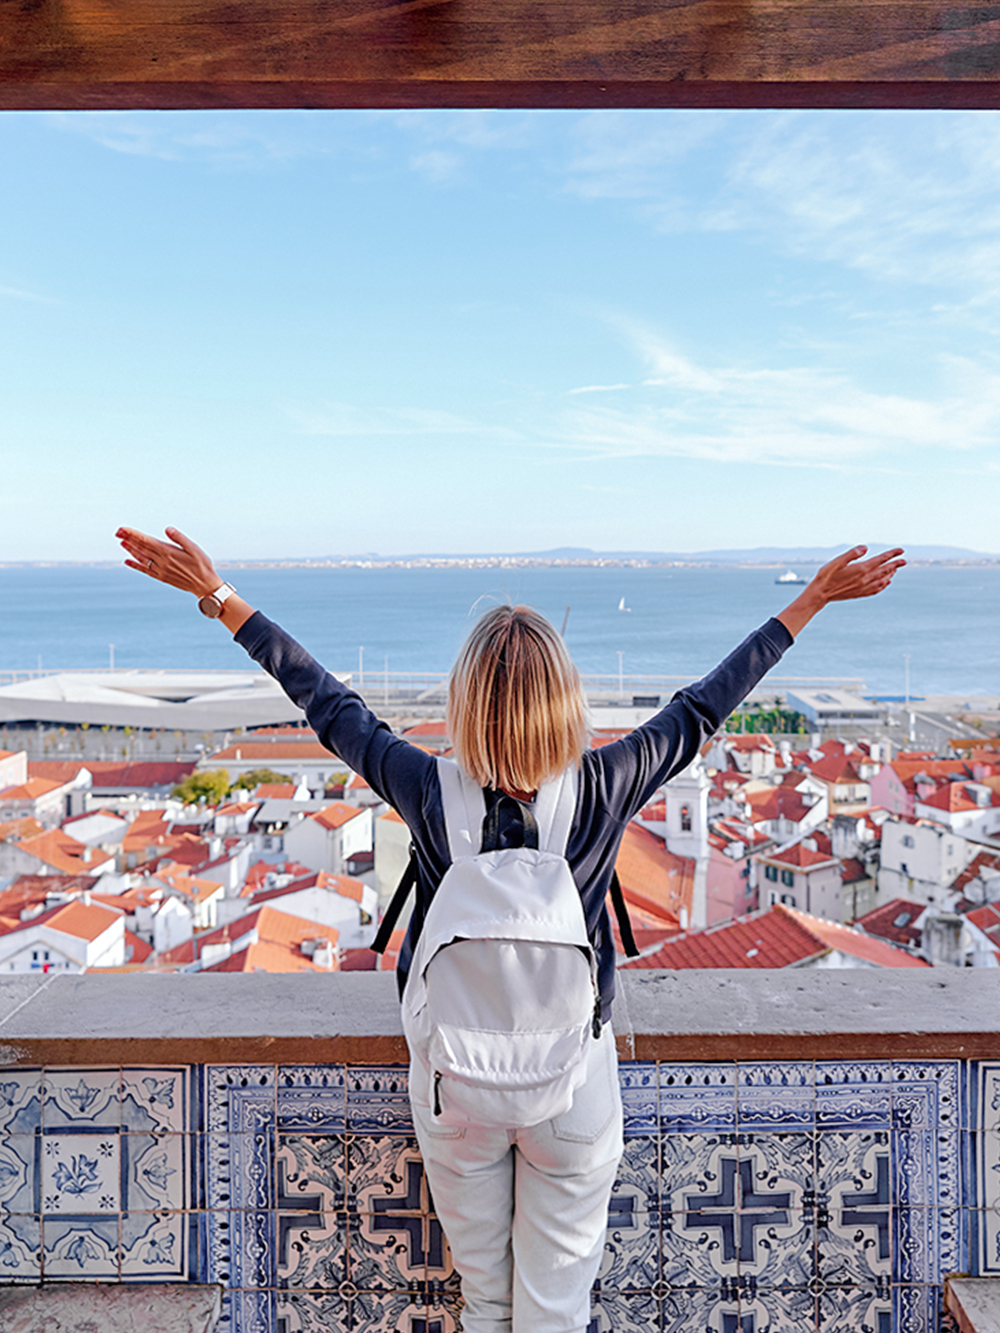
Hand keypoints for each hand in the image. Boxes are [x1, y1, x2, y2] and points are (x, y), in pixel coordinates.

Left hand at [116, 526, 219, 598]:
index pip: (146, 541)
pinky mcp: (161, 576)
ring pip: (141, 558)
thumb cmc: (202, 565)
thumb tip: (167, 529)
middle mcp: (161, 561)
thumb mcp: (195, 549)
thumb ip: (180, 538)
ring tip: (122, 542)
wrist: (204, 586)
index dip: (133, 534)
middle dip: (129, 539)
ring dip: (131, 550)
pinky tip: (128, 561)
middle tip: (117, 532)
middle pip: (141, 548)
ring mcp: (160, 570)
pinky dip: (136, 565)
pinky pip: (145, 570)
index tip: (122, 529)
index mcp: (168, 552)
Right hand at [777, 545, 904, 638]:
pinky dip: (884, 585)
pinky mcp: (859, 593)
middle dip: (896, 564)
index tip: (901, 550)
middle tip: (904, 560)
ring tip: (895, 569)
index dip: (892, 554)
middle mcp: (865, 579)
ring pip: (882, 580)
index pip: (881, 559)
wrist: (820, 594)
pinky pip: (876, 589)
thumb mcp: (837, 560)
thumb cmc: (826, 575)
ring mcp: (863, 587)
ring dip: (891, 574)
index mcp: (861, 569)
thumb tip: (865, 548)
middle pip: (885, 570)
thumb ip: (852, 553)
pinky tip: (886, 583)